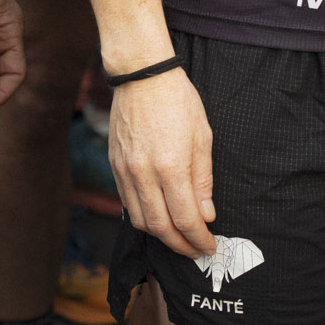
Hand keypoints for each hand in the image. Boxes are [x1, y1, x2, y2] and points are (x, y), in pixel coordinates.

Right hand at [109, 67, 216, 258]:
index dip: (199, 238)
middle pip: (160, 228)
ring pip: (140, 220)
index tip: (209, 246)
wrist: (142, 75)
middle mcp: (145, 174)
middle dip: (180, 245)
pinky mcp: (115, 166)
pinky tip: (157, 216)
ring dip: (160, 236)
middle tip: (196, 250)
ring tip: (178, 237)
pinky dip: (143, 217)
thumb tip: (206, 214)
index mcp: (171, 166)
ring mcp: (126, 171)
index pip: (186, 218)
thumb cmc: (178, 99)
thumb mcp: (202, 135)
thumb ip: (203, 179)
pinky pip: (127, 203)